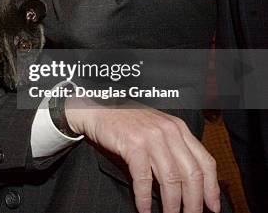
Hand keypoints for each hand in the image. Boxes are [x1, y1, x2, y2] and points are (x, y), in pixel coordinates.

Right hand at [65, 97, 219, 212]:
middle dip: (194, 202)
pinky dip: (145, 197)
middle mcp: (169, 132)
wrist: (97, 108)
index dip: (212, 188)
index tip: (213, 207)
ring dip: (171, 204)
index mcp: (179, 128)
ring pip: (171, 179)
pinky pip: (144, 178)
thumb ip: (173, 147)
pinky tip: (144, 209)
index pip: (205, 161)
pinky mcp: (133, 145)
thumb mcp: (156, 128)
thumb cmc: (125, 121)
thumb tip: (187, 180)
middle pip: (191, 174)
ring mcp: (152, 138)